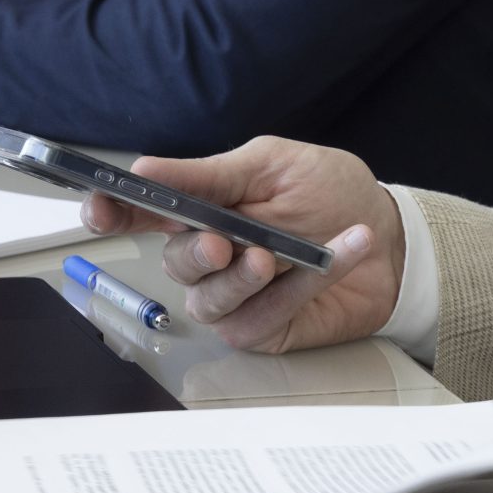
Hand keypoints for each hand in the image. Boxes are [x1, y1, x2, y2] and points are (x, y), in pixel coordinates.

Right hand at [79, 137, 403, 353]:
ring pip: (209, 301)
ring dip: (242, 279)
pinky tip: (336, 255)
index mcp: (203, 209)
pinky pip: (262, 317)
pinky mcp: (264, 328)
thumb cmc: (333, 194)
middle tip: (223, 244)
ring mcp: (234, 297)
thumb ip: (209, 175)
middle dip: (196, 254)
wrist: (392, 236)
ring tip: (275, 257)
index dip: (112, 214)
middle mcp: (211, 256)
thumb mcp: (273, 164)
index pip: (141, 215)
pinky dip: (300, 286)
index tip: (100, 210)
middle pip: (174, 264)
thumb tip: (147, 170)